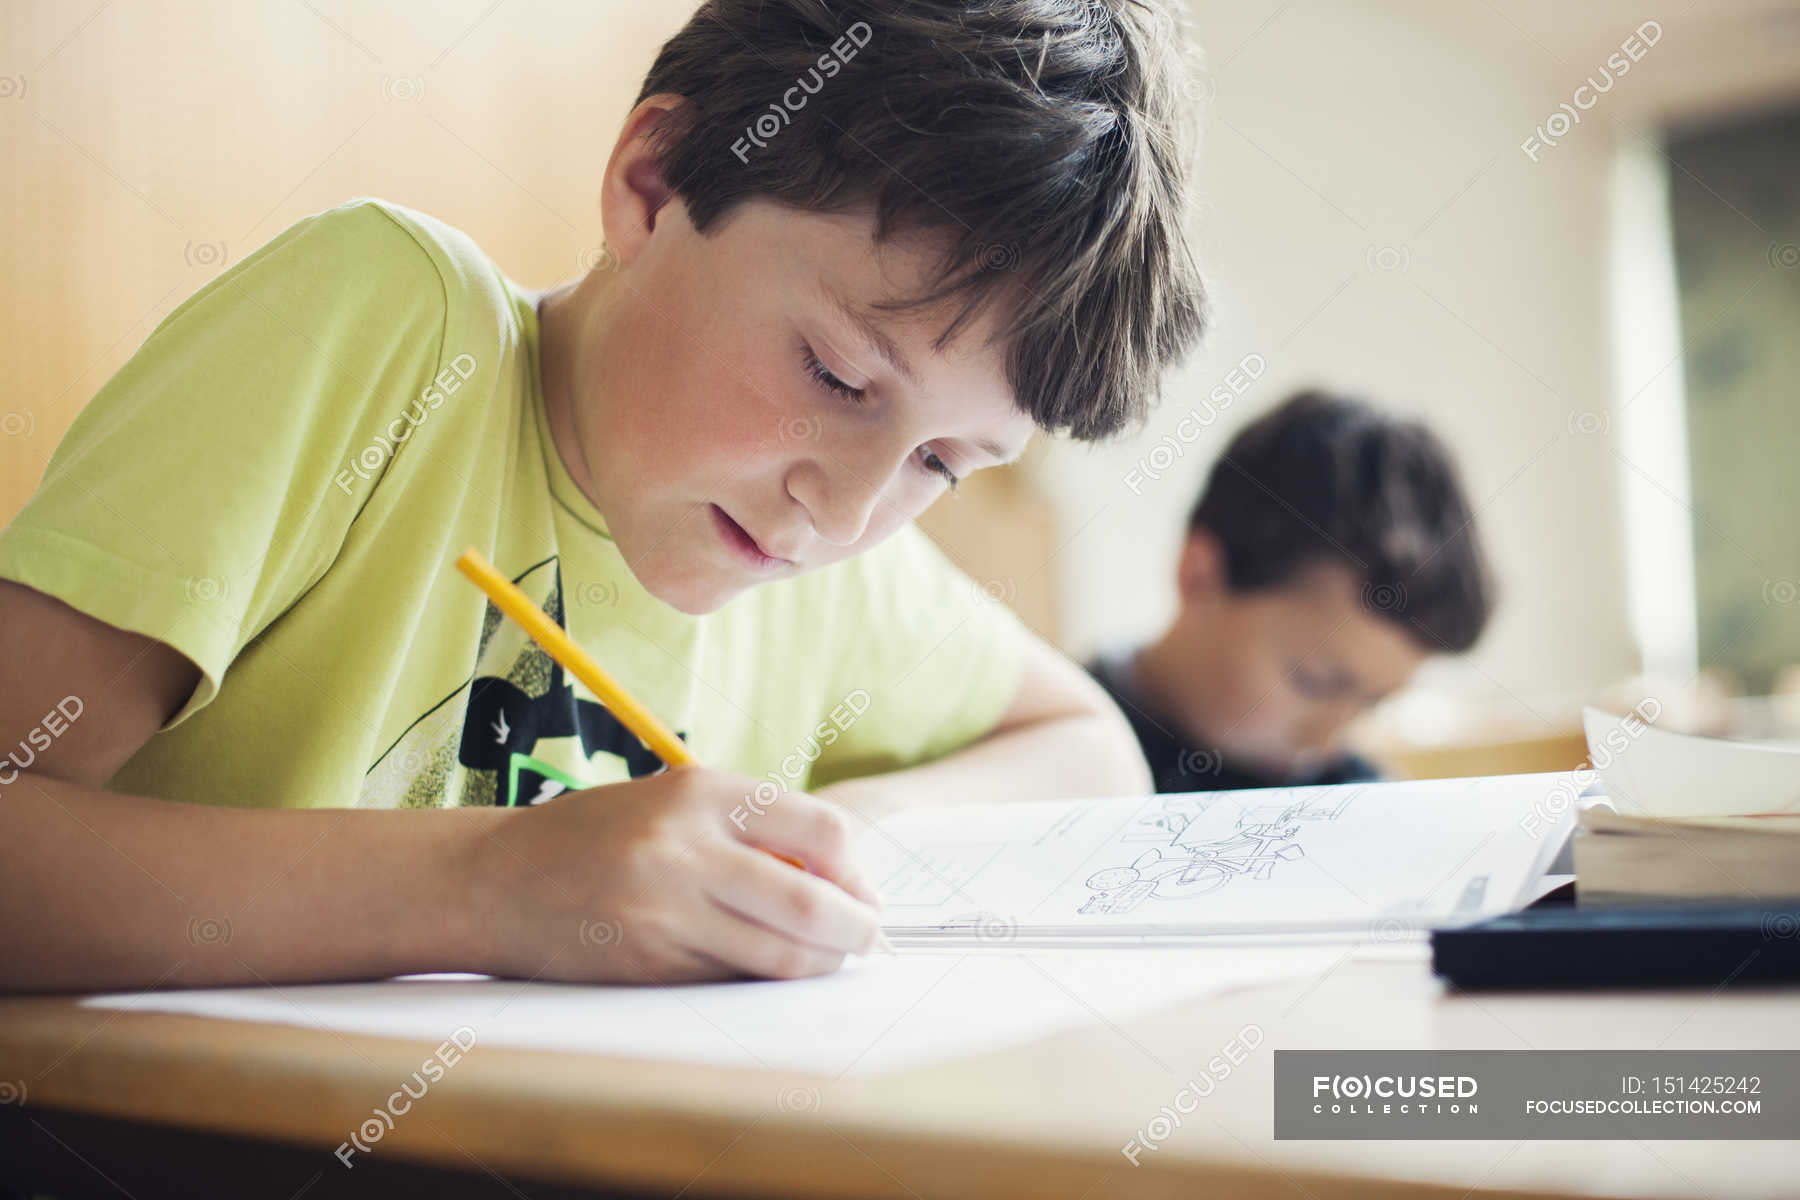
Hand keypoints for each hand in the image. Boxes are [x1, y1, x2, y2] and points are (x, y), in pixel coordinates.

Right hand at [462, 765, 885, 983]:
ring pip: (778, 956)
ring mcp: (664, 912)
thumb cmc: (597, 835)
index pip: (820, 831)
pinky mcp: (648, 966)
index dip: (856, 870)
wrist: (493, 881)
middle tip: (866, 939)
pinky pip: (732, 982)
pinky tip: (764, 970)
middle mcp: (684, 849)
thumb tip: (842, 881)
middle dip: (856, 930)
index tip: (862, 891)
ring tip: (826, 959)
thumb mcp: (674, 802)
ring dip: (819, 965)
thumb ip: (751, 829)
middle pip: (811, 904)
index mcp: (700, 792)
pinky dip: (762, 981)